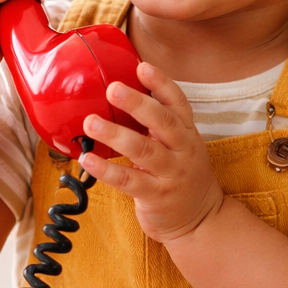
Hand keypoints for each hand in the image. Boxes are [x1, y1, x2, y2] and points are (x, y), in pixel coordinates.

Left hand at [80, 63, 223, 244]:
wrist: (200, 220)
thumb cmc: (182, 177)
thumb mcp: (180, 147)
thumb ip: (158, 126)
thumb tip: (124, 97)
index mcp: (187, 133)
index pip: (177, 103)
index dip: (161, 84)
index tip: (142, 66)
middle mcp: (182, 150)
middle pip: (162, 122)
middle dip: (137, 103)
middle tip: (113, 88)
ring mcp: (170, 174)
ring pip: (144, 150)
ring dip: (115, 135)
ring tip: (91, 122)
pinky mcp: (156, 196)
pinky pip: (128, 181)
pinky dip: (106, 170)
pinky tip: (87, 160)